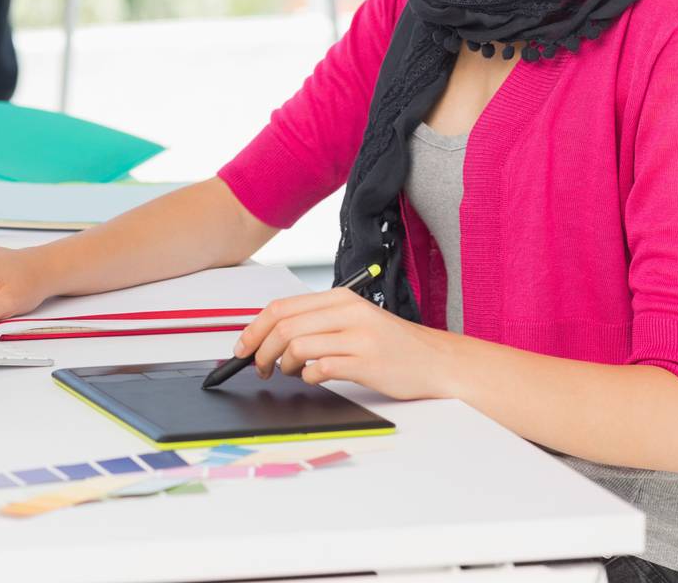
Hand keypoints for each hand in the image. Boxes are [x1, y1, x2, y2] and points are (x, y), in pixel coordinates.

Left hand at [234, 288, 455, 400]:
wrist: (435, 361)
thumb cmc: (392, 344)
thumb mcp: (355, 320)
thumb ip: (320, 322)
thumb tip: (274, 335)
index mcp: (340, 298)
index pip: (283, 307)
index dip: (255, 328)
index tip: (243, 347)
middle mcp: (347, 312)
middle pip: (284, 325)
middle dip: (261, 349)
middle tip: (258, 367)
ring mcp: (358, 336)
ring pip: (297, 345)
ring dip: (282, 365)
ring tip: (289, 373)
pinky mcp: (366, 362)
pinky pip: (321, 368)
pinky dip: (308, 376)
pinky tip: (313, 378)